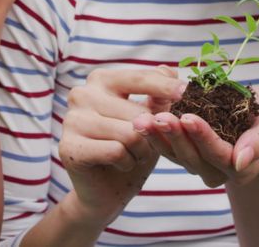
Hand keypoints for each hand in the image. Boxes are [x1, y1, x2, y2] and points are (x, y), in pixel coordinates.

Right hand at [58, 67, 185, 223]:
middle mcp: (82, 93)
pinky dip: (127, 161)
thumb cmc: (132, 147)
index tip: (188, 92)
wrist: (108, 188)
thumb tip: (170, 71)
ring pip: (130, 133)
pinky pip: (116, 151)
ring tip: (134, 154)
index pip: (141, 78)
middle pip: (139, 112)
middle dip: (153, 134)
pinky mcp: (69, 146)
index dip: (168, 87)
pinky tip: (120, 163)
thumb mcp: (151, 118)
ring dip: (141, 150)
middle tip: (147, 145)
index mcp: (101, 79)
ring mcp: (72, 119)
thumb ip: (159, 95)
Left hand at [132, 85, 258, 187]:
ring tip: (144, 119)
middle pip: (193, 158)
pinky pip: (166, 149)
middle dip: (175, 137)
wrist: (251, 112)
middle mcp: (217, 172)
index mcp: (241, 167)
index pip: (218, 154)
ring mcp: (198, 165)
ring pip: (175, 155)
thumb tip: (240, 162)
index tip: (187, 117)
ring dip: (158, 138)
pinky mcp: (182, 155)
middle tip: (160, 117)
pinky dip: (153, 133)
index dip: (202, 137)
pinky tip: (142, 117)